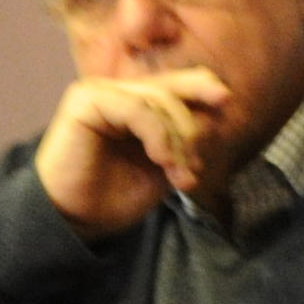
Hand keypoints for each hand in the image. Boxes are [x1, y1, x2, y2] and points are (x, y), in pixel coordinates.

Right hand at [31, 68, 233, 234]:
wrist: (77, 219)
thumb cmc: (118, 194)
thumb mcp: (166, 164)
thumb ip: (187, 137)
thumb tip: (219, 109)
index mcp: (138, 103)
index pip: (177, 84)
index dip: (202, 88)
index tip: (226, 101)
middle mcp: (119, 93)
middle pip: (173, 93)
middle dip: (192, 134)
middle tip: (193, 171)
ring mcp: (100, 93)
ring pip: (158, 102)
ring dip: (177, 142)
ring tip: (180, 176)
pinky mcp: (85, 102)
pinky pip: (136, 108)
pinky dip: (157, 135)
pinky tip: (161, 160)